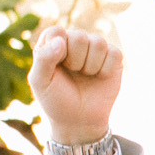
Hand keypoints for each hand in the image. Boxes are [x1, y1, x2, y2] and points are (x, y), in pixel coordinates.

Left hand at [30, 26, 123, 146]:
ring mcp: (94, 49)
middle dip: (75, 61)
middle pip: (79, 37)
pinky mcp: (113, 58)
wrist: (79, 122)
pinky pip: (114, 53)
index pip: (57, 32)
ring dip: (91, 66)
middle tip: (73, 74)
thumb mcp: (40, 82)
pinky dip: (106, 70)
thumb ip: (43, 58)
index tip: (57, 68)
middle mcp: (74, 41)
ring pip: (98, 43)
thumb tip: (61, 41)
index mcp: (53, 42)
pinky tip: (100, 78)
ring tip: (85, 76)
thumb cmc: (56, 100)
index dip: (57, 50)